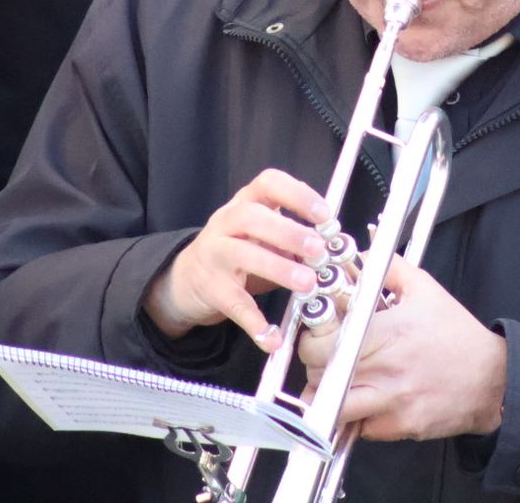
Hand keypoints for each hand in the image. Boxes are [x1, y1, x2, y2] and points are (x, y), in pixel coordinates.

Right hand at [142, 169, 330, 351]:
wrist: (187, 278)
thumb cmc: (238, 249)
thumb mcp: (261, 232)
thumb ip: (291, 234)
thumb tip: (332, 243)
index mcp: (246, 202)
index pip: (269, 183)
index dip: (297, 194)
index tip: (323, 214)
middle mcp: (226, 222)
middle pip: (252, 217)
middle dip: (288, 232)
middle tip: (318, 249)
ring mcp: (215, 254)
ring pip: (243, 255)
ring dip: (279, 268)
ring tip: (307, 283)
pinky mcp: (212, 288)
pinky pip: (234, 304)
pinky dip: (255, 322)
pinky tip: (273, 336)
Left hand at [297, 256, 505, 440]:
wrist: (494, 379)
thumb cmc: (457, 335)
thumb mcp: (426, 290)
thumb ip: (390, 267)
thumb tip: (367, 244)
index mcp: (388, 333)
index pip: (324, 344)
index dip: (313, 339)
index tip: (321, 334)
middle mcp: (386, 370)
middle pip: (321, 377)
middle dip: (315, 368)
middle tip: (325, 359)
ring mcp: (391, 402)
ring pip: (333, 409)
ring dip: (328, 397)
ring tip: (338, 383)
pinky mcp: (399, 427)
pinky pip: (360, 427)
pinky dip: (355, 416)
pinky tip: (367, 400)